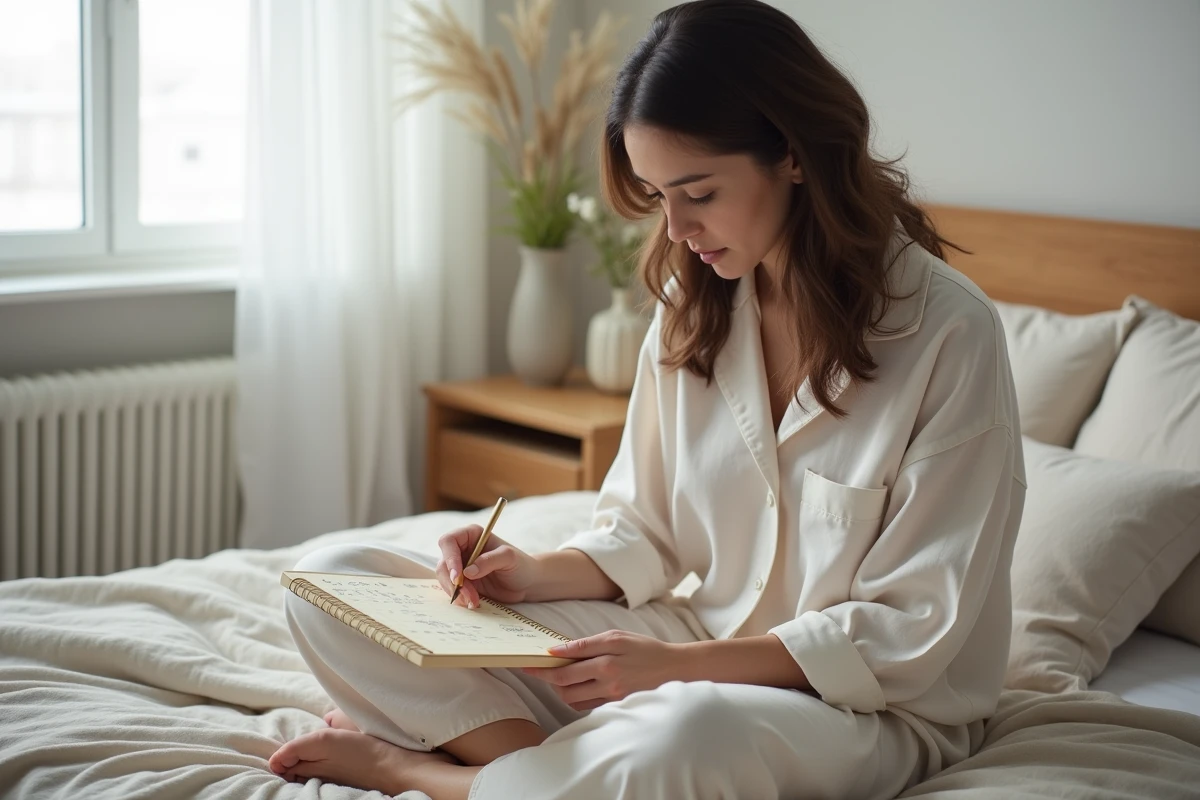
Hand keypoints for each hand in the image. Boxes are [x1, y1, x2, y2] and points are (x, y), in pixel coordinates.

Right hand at [434, 525, 540, 607]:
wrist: (527, 583)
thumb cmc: (521, 564)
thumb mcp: (509, 558)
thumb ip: (490, 560)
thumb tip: (468, 572)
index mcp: (471, 535)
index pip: (448, 541)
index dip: (449, 558)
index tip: (457, 576)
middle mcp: (462, 549)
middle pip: (443, 563)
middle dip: (453, 581)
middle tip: (468, 594)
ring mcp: (461, 567)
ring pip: (445, 579)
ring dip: (457, 592)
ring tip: (474, 600)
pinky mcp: (463, 583)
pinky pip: (453, 590)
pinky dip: (460, 598)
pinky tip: (473, 602)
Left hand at [521, 630, 685, 710]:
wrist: (675, 669)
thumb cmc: (646, 648)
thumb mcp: (617, 637)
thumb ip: (586, 644)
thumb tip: (558, 650)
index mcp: (606, 663)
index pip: (564, 670)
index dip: (542, 669)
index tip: (527, 665)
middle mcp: (608, 684)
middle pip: (564, 689)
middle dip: (548, 680)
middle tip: (541, 670)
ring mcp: (612, 699)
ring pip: (573, 701)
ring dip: (562, 689)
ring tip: (564, 675)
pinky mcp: (616, 707)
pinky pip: (587, 707)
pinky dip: (578, 697)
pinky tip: (580, 685)